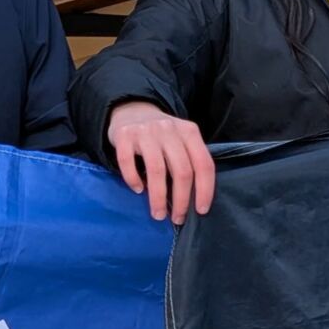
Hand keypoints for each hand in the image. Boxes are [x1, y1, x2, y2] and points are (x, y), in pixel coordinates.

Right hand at [105, 101, 214, 222]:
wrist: (131, 110)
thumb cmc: (160, 135)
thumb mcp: (180, 140)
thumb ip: (188, 160)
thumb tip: (193, 200)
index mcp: (189, 132)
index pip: (203, 163)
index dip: (205, 190)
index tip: (200, 211)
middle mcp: (169, 129)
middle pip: (182, 170)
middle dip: (181, 199)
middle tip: (177, 218)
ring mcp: (146, 131)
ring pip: (156, 170)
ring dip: (158, 197)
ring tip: (157, 214)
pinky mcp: (124, 135)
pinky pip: (128, 162)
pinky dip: (133, 180)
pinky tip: (137, 190)